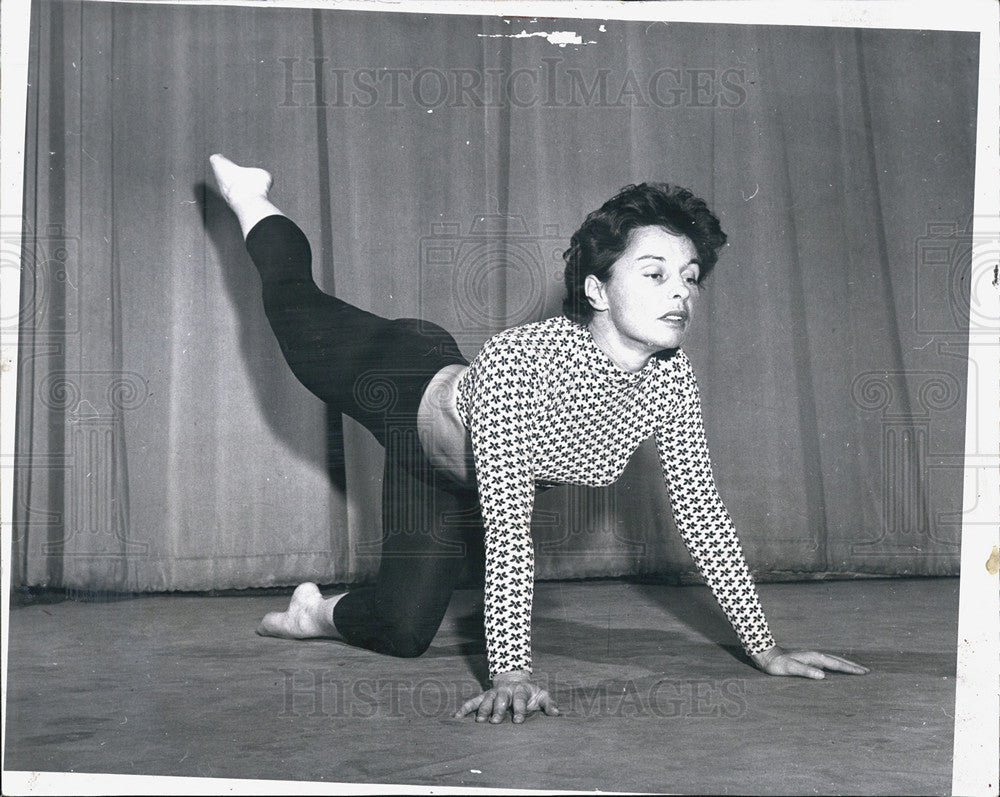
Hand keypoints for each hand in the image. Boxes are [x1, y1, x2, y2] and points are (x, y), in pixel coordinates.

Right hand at [454, 669, 559, 723]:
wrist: (515, 679)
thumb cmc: (530, 693)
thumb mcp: (541, 695)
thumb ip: (548, 704)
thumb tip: (556, 714)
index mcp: (520, 691)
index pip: (519, 700)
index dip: (519, 710)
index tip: (518, 721)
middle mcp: (505, 691)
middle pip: (500, 700)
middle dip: (497, 710)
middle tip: (494, 722)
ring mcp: (493, 693)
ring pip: (486, 700)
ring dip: (482, 710)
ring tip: (479, 722)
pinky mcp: (484, 696)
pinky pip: (473, 701)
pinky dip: (465, 708)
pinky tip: (457, 717)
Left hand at [750, 644, 869, 678]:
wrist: (766, 655)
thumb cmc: (777, 664)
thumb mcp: (790, 668)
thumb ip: (805, 671)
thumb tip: (823, 676)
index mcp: (814, 657)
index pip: (837, 664)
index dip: (850, 669)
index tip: (864, 673)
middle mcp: (815, 655)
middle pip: (838, 660)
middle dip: (852, 666)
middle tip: (867, 671)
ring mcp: (812, 657)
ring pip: (833, 660)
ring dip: (845, 665)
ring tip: (856, 670)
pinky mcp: (808, 660)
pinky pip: (827, 663)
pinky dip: (836, 666)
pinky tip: (836, 670)